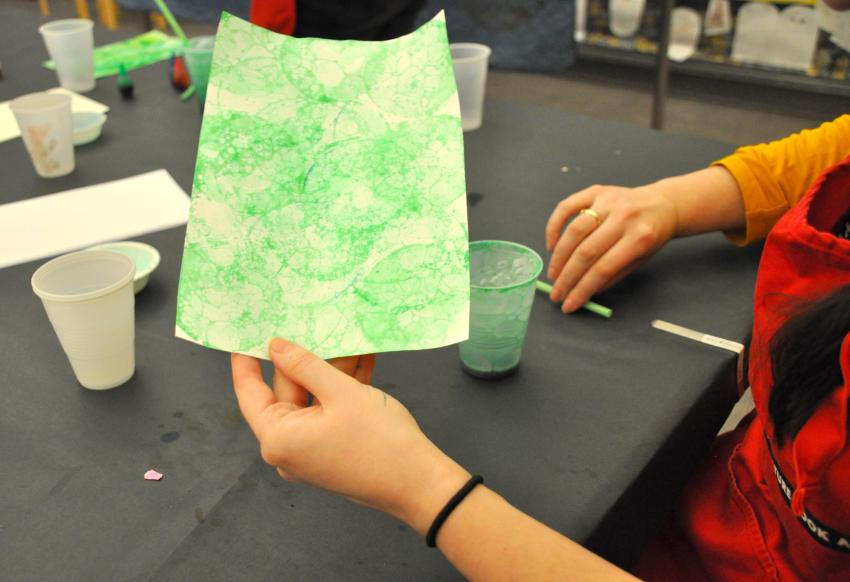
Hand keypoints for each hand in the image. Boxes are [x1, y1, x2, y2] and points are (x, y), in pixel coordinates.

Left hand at [231, 339, 469, 533]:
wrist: (419, 484)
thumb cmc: (378, 439)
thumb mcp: (340, 392)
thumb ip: (305, 365)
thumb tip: (276, 347)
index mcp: (278, 438)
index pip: (249, 391)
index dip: (246, 360)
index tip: (245, 332)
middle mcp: (288, 448)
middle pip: (287, 392)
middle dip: (304, 358)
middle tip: (312, 322)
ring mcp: (311, 451)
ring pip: (313, 399)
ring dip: (330, 370)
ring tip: (346, 337)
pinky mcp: (332, 450)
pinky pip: (329, 412)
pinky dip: (341, 388)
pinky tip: (361, 359)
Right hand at [544, 184, 677, 311]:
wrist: (662, 204)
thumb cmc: (650, 236)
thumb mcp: (640, 260)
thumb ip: (612, 276)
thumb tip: (582, 292)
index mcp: (639, 238)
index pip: (603, 269)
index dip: (582, 290)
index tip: (569, 304)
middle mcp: (623, 217)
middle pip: (586, 252)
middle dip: (566, 278)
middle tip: (556, 294)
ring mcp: (608, 201)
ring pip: (573, 231)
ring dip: (558, 257)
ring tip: (553, 274)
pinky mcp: (595, 191)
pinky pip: (566, 207)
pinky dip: (554, 228)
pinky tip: (552, 246)